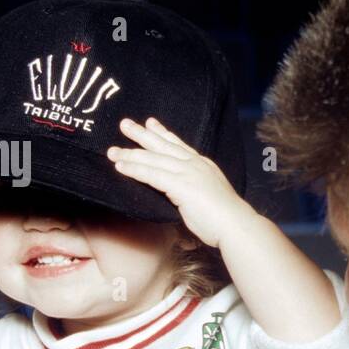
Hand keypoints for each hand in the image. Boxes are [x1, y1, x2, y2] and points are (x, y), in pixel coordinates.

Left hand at [107, 117, 252, 247]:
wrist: (236, 225)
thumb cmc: (224, 220)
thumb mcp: (208, 197)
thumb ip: (194, 191)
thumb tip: (183, 196)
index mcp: (203, 166)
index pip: (179, 145)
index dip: (162, 133)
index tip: (150, 123)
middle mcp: (195, 164)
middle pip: (163, 145)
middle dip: (142, 134)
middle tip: (124, 123)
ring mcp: (188, 173)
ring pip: (153, 159)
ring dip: (130, 154)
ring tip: (112, 151)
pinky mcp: (181, 185)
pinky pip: (151, 174)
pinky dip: (134, 169)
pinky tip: (120, 166)